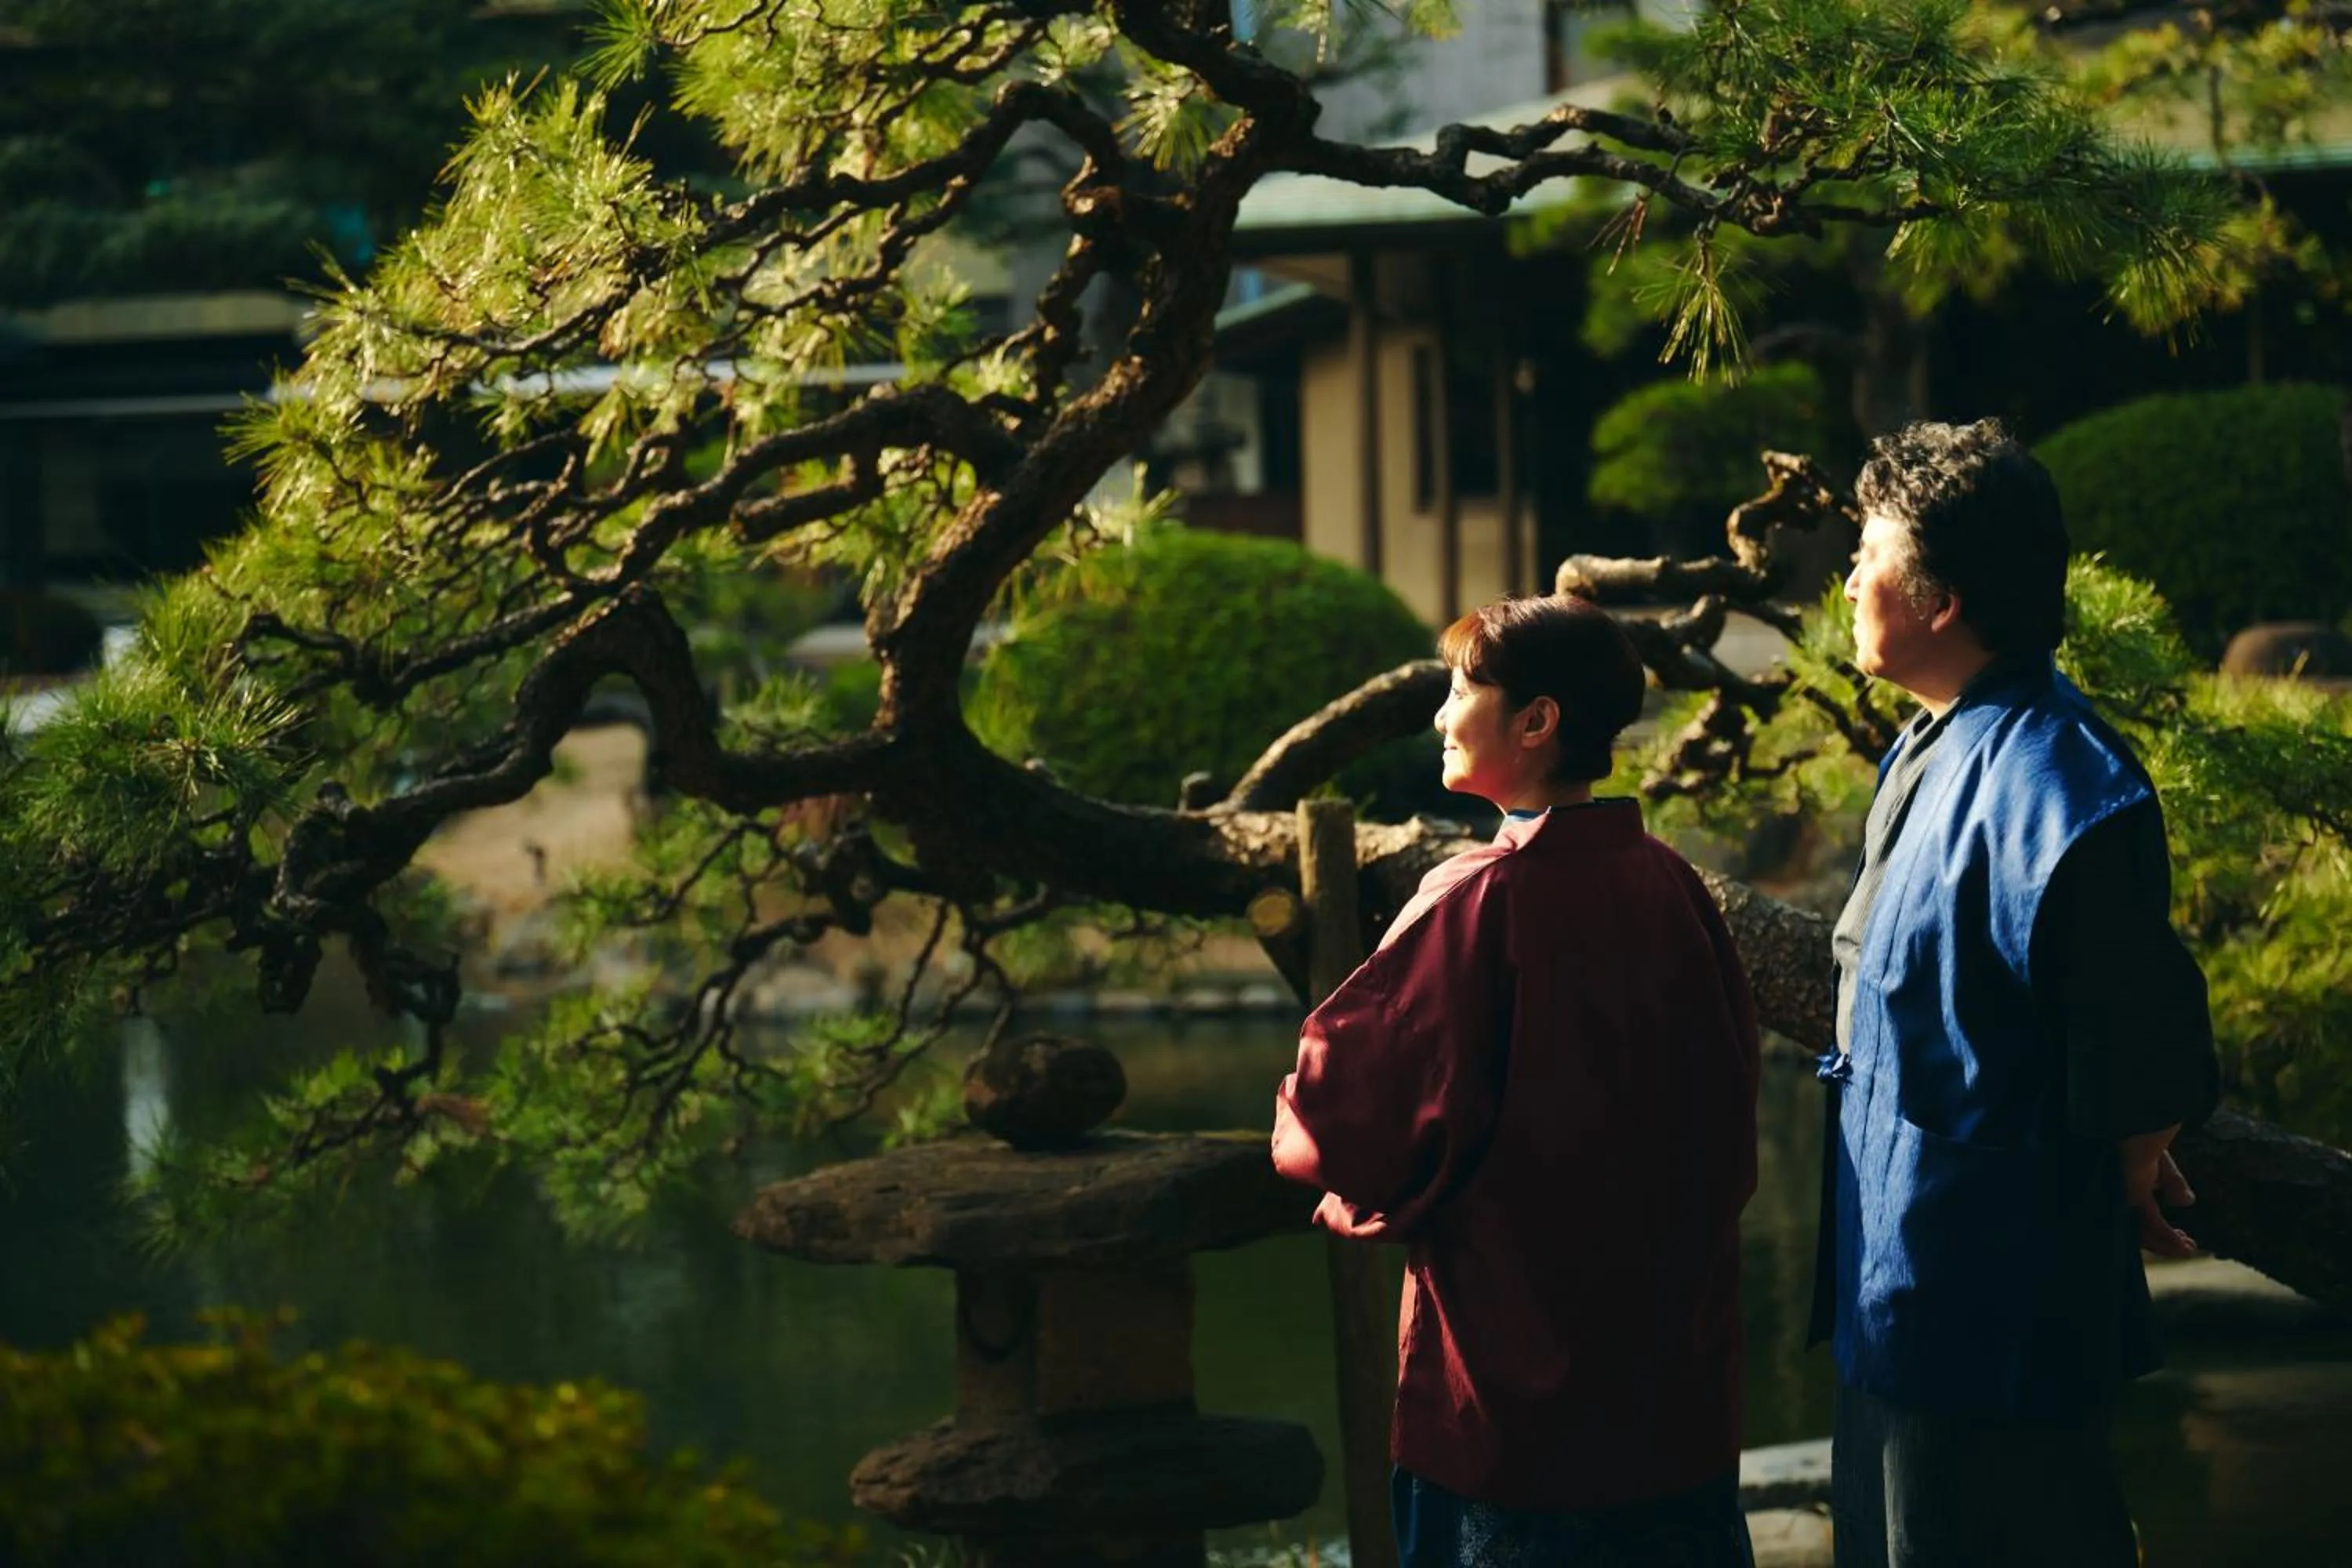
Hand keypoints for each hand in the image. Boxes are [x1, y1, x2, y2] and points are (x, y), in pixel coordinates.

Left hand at [2123, 1136, 2196, 1258]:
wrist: (2136, 1124)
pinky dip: (2167, 1238)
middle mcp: (2124, 1193)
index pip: (2144, 1211)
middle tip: (2188, 1246)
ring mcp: (2125, 1197)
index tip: (2185, 1236)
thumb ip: (2172, 1182)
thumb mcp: (2160, 1160)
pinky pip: (2150, 1225)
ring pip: (2143, 1231)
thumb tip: (2186, 1203)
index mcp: (2129, 1182)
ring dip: (2167, 1244)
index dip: (2163, 1228)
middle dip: (2165, 1240)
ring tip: (2188, 1251)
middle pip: (2141, 1226)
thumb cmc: (2143, 1134)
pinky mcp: (2131, 1197)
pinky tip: (2183, 1247)